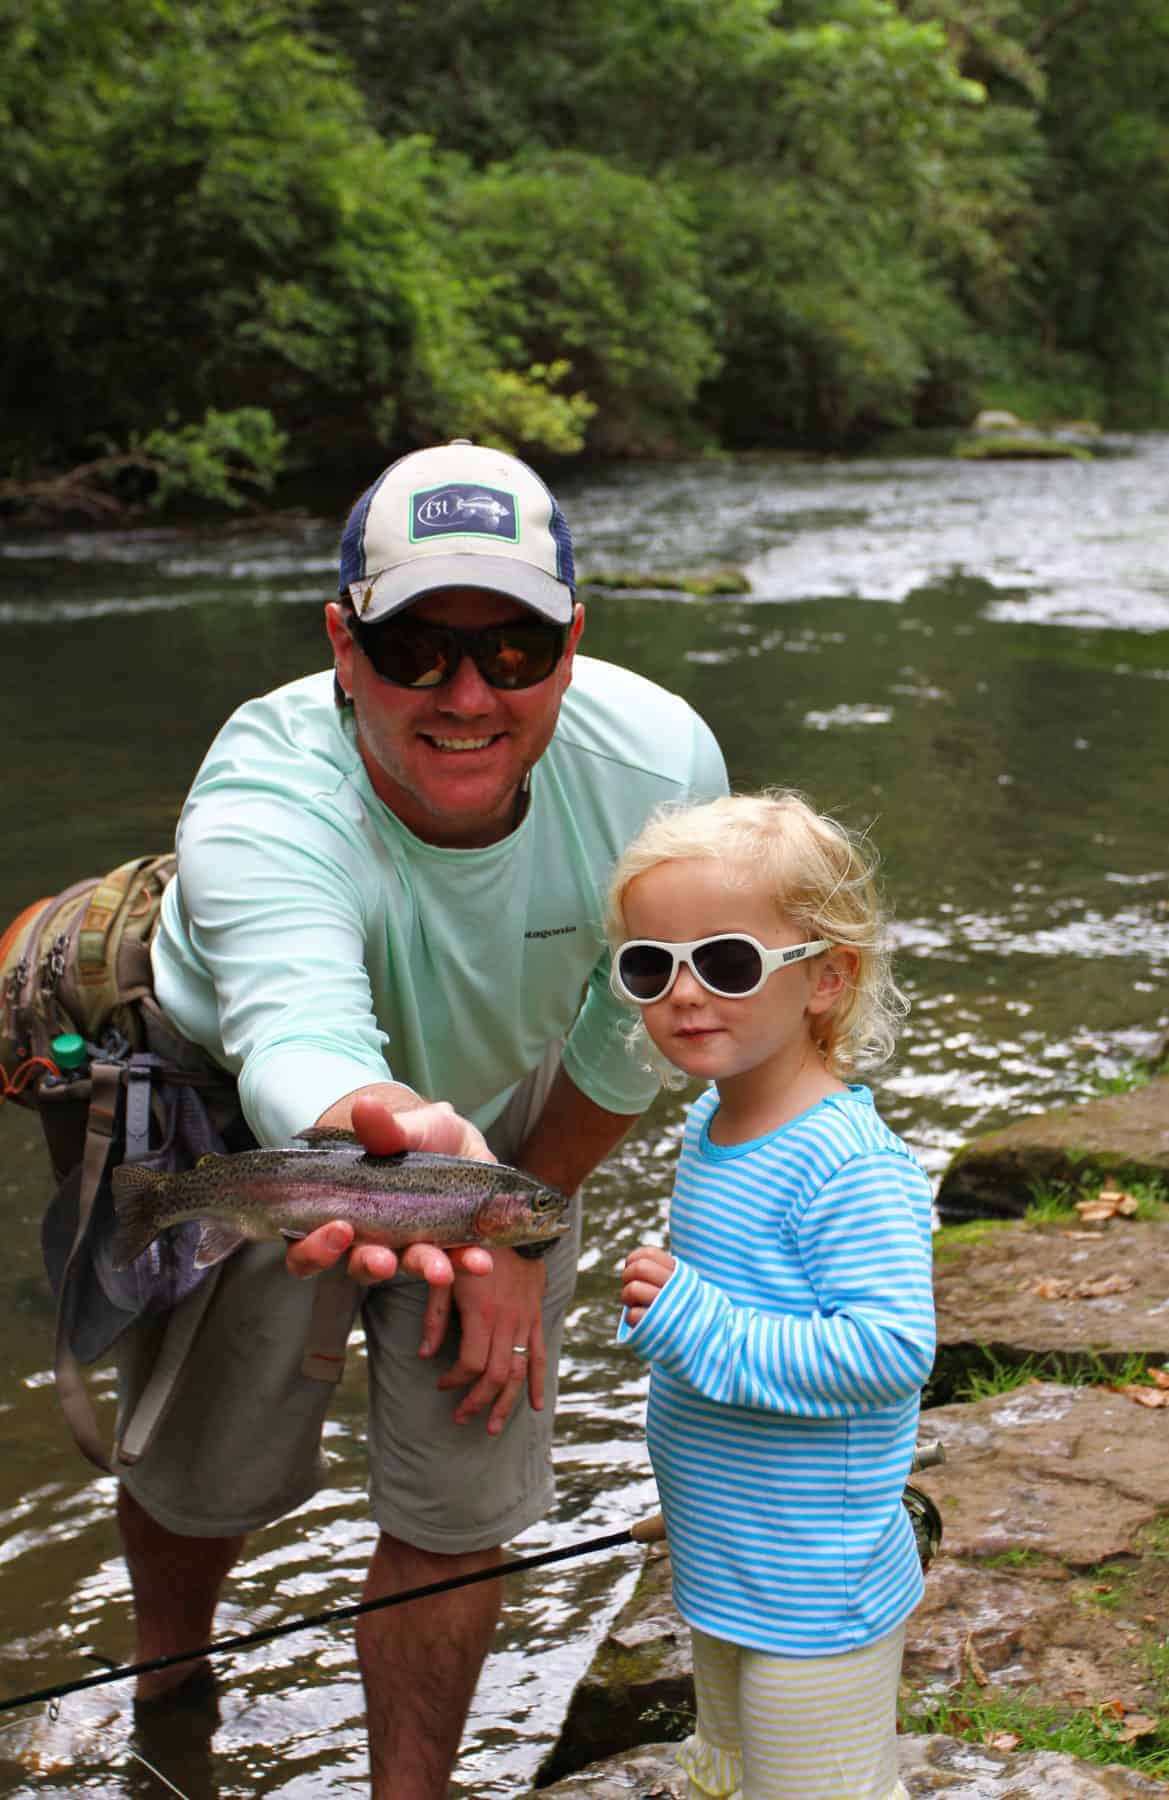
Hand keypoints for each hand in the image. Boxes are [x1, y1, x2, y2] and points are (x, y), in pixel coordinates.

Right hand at [285, 1094, 495, 1289]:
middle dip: (371, 1265)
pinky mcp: (447, 1249)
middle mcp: (371, 1240)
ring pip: (407, 1268)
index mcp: (342, 1213)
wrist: (456, 1139)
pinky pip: (453, 1264)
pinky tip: (479, 1261)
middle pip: (359, 1265)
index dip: (314, 1250)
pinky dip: (465, 1264)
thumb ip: (383, 1128)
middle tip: (383, 1261)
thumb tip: (365, 1107)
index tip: (338, 1230)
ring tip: (440, 1269)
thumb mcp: (404, 1127)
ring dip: (422, 1269)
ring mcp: (409, 1247)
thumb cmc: (417, 1135)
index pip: (309, 1247)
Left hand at [433, 1249, 547, 1434]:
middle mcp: (507, 1323)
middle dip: (478, 1401)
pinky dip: (538, 1383)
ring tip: (491, 1426)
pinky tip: (534, 1406)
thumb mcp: (445, 1278)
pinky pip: (540, 1357)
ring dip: (506, 1404)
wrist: (514, 1225)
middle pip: (496, 1376)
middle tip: (461, 1418)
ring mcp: (525, 1323)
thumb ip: (435, 1317)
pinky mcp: (535, 1319)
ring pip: (519, 1373)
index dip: (455, 1380)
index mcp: (482, 1314)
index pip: (471, 1363)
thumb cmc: (471, 1249)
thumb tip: (423, 1354)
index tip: (441, 1383)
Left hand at [621, 1243, 675, 1326]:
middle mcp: (675, 1288)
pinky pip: (632, 1315)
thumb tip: (633, 1262)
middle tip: (633, 1286)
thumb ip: (661, 1270)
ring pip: (633, 1289)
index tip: (635, 1269)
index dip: (634, 1259)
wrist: (702, 1339)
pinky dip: (632, 1318)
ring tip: (635, 1304)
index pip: (650, 1254)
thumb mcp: (680, 1284)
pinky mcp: (657, 1328)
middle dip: (628, 1276)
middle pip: (640, 1268)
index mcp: (679, 1273)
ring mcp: (666, 1308)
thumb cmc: (682, 1308)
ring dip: (627, 1298)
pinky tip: (642, 1321)